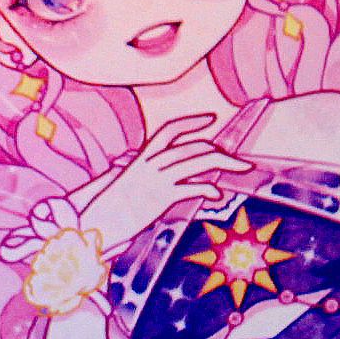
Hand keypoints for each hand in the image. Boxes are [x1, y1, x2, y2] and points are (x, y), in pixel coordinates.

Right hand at [77, 113, 250, 249]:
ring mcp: (157, 179)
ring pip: (197, 162)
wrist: (97, 220)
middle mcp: (152, 163)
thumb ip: (145, 173)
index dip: (191, 122)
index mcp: (143, 157)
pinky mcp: (161, 197)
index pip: (170, 130)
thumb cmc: (110, 205)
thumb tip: (159, 172)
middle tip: (241, 161)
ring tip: (242, 169)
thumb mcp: (128, 182)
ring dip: (224, 163)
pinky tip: (217, 195)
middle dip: (221, 153)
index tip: (210, 119)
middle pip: (193, 149)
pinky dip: (207, 189)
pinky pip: (191, 187)